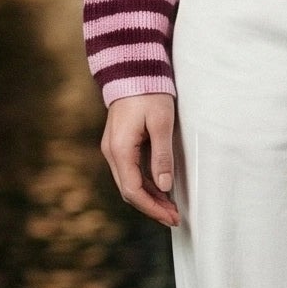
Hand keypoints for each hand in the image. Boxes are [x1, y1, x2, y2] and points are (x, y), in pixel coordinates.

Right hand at [101, 93, 179, 226]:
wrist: (132, 70)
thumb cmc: (149, 93)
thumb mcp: (161, 123)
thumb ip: (162, 155)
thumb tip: (165, 187)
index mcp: (120, 150)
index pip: (133, 190)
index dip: (152, 208)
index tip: (171, 217)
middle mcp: (111, 152)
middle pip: (129, 191)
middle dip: (152, 207)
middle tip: (175, 217)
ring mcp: (113, 149)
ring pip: (129, 183)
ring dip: (149, 198)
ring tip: (171, 208)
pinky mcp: (119, 145)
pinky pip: (130, 172)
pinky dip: (145, 185)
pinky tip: (161, 190)